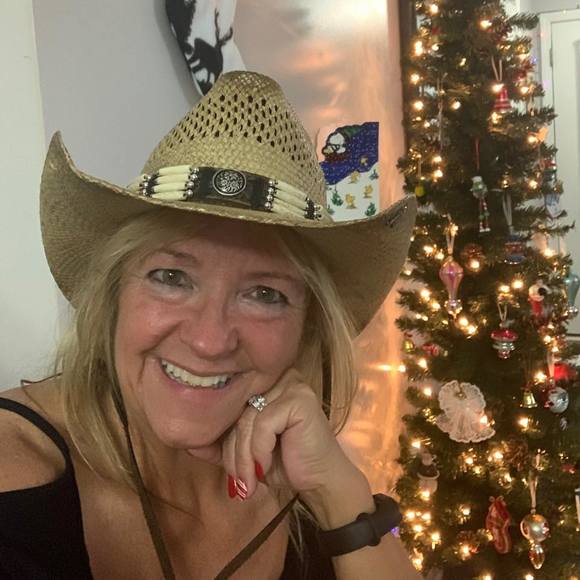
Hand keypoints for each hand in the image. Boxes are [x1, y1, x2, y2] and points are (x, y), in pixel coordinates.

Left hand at [218, 368, 359, 501]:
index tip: (222, 465)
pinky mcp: (299, 398)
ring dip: (243, 458)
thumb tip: (187, 440)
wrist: (319, 480)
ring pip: (247, 420)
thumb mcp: (245, 452)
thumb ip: (220, 444)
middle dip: (232, 453)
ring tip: (248, 483)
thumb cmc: (283, 462)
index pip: (228, 405)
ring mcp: (290, 384)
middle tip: (238, 484)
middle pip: (236, 412)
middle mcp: (276, 376)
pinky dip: (260, 451)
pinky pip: (263, 424)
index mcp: (263, 383)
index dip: (220, 436)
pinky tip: (266, 467)